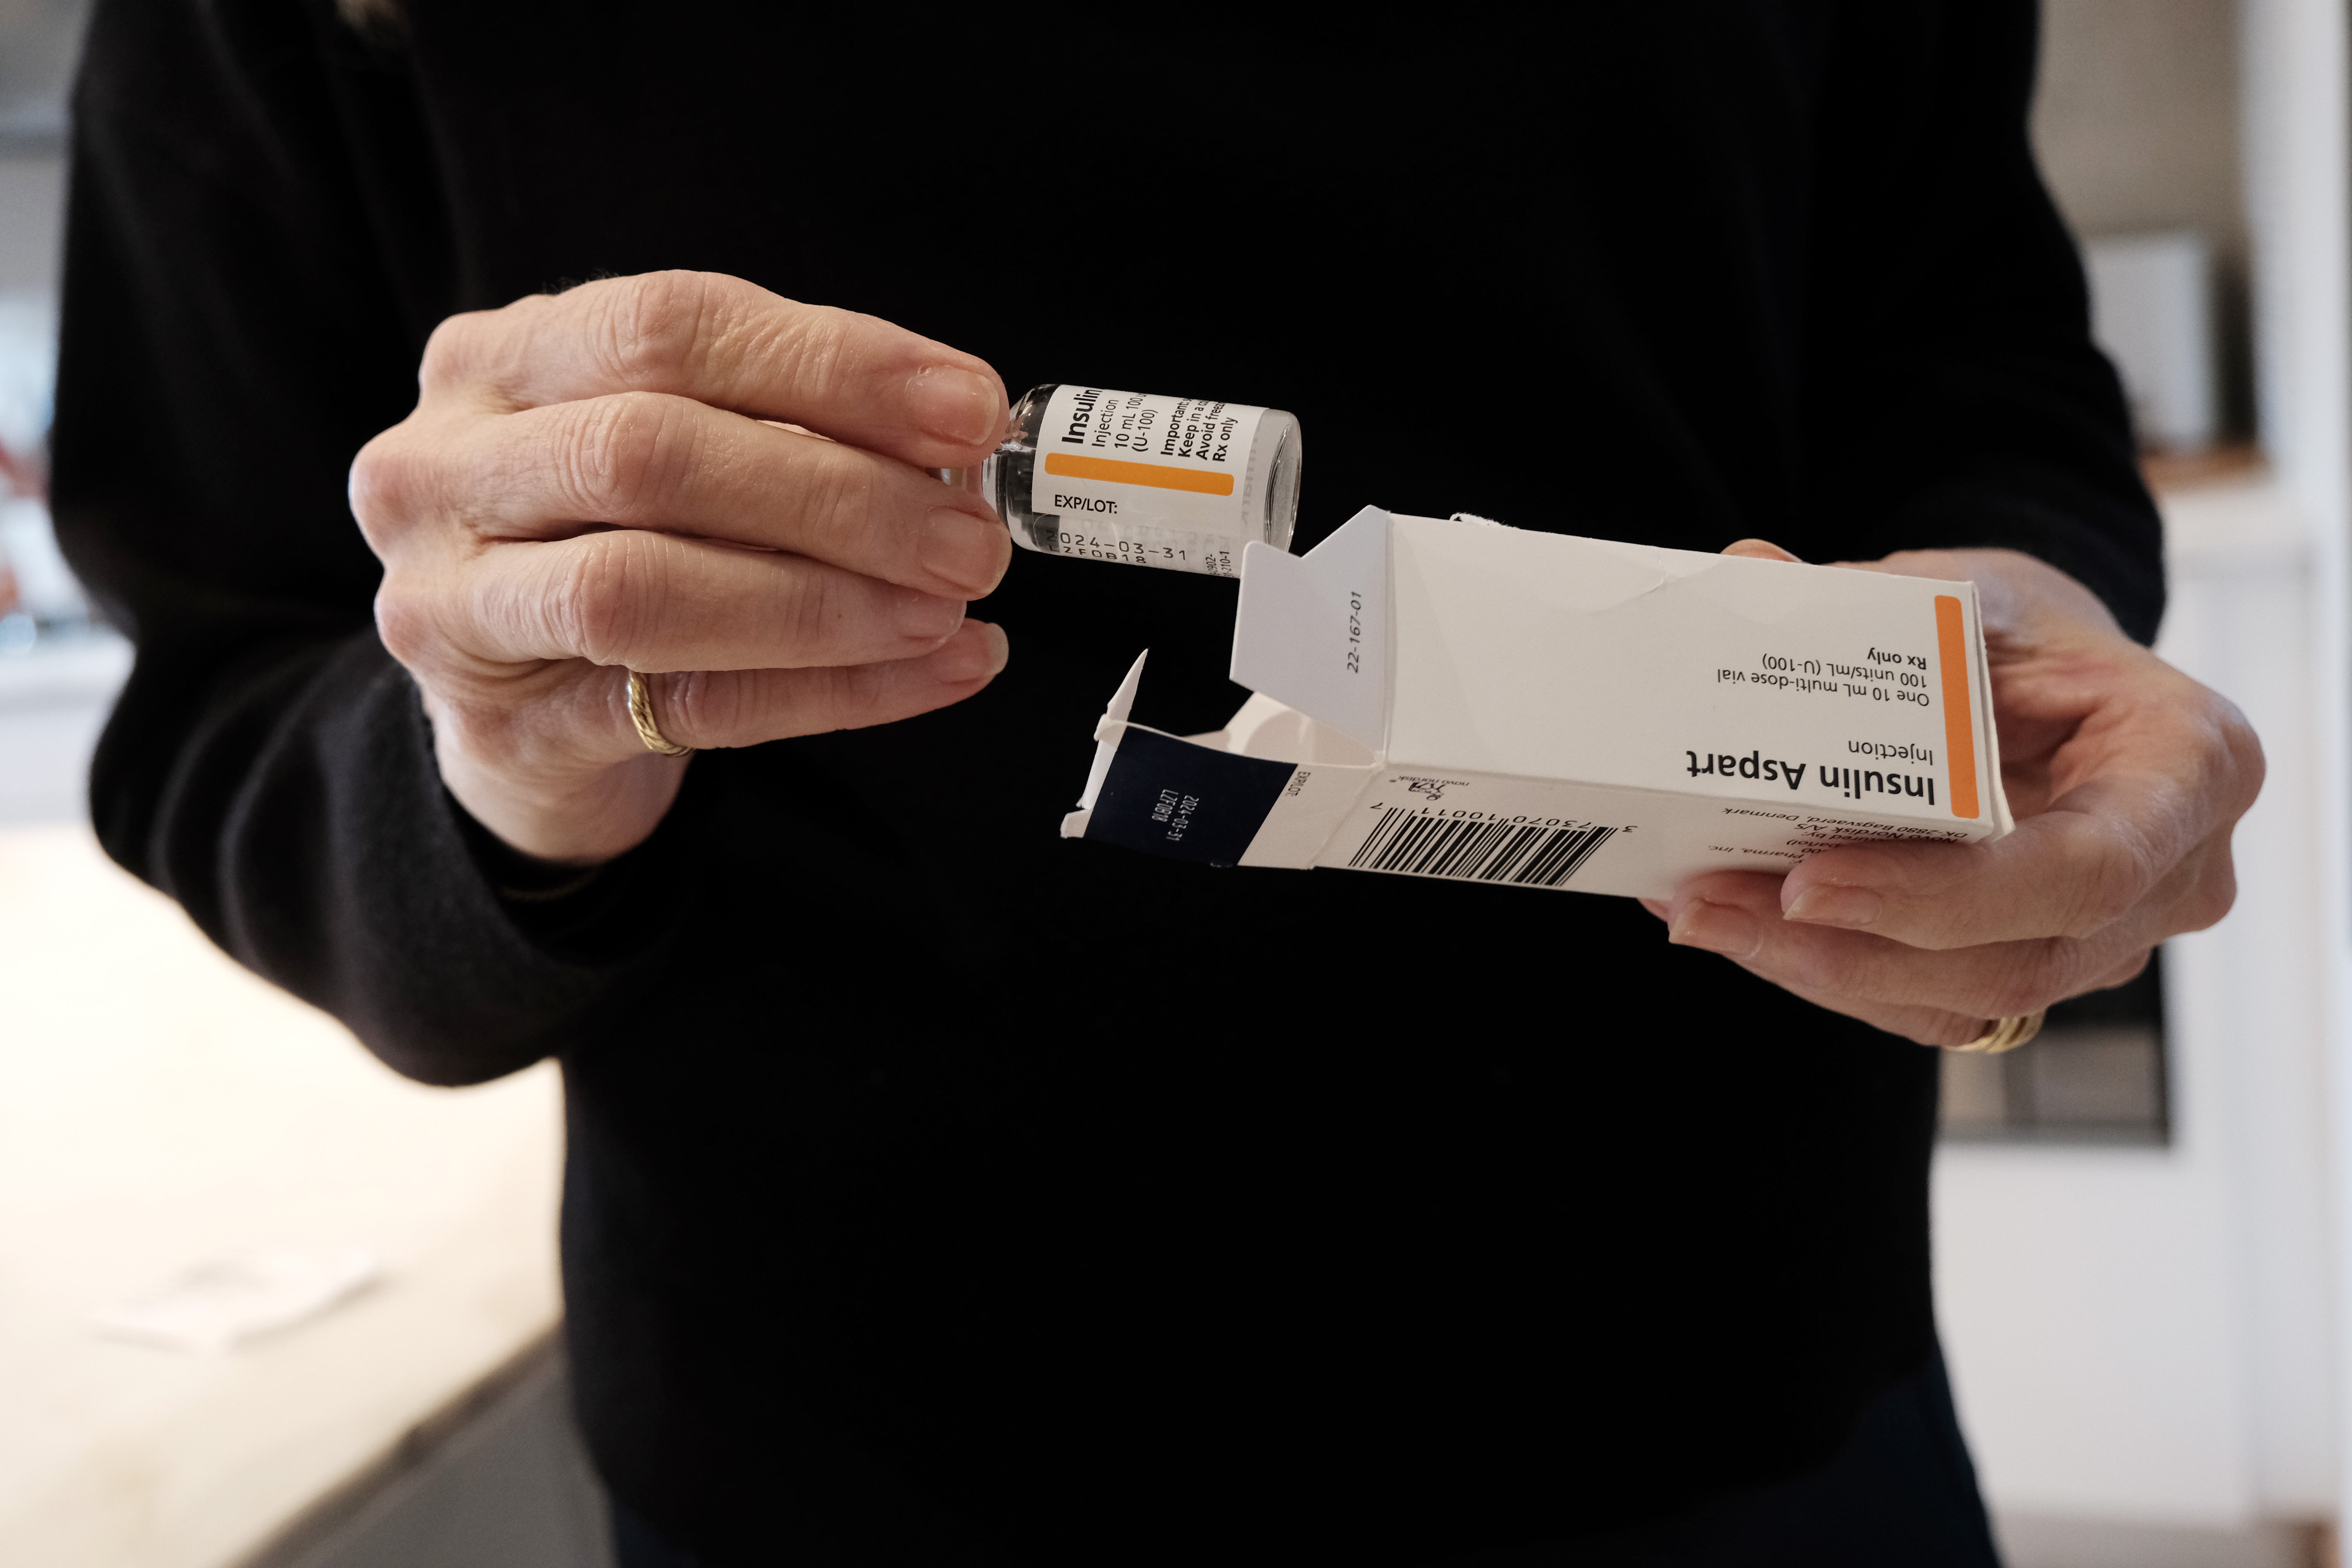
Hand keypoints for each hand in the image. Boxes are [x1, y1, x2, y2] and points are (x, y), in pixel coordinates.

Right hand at [351, 271, 1012, 864]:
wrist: (512, 711)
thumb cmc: (609, 542)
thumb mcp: (673, 449)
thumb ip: (783, 425)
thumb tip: (955, 435)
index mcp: (495, 363)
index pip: (673, 327)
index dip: (834, 364)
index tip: (969, 410)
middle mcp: (445, 470)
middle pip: (653, 452)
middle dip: (841, 491)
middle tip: (971, 535)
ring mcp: (455, 605)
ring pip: (649, 587)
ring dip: (829, 600)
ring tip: (952, 609)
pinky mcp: (506, 730)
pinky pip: (689, 706)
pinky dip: (828, 690)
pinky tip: (931, 674)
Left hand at [1642, 540, 2262, 1045]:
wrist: (2044, 677)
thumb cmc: (2026, 630)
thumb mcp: (1973, 594)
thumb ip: (1869, 598)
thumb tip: (1747, 574)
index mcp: (2191, 767)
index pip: (2083, 869)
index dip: (1945, 894)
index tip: (1810, 881)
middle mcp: (2172, 875)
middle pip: (2014, 958)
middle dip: (1849, 948)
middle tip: (1707, 905)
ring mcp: (2109, 939)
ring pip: (1965, 999)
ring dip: (1818, 968)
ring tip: (1700, 912)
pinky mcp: (2037, 969)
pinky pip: (1934, 1004)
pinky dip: (1831, 971)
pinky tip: (1737, 924)